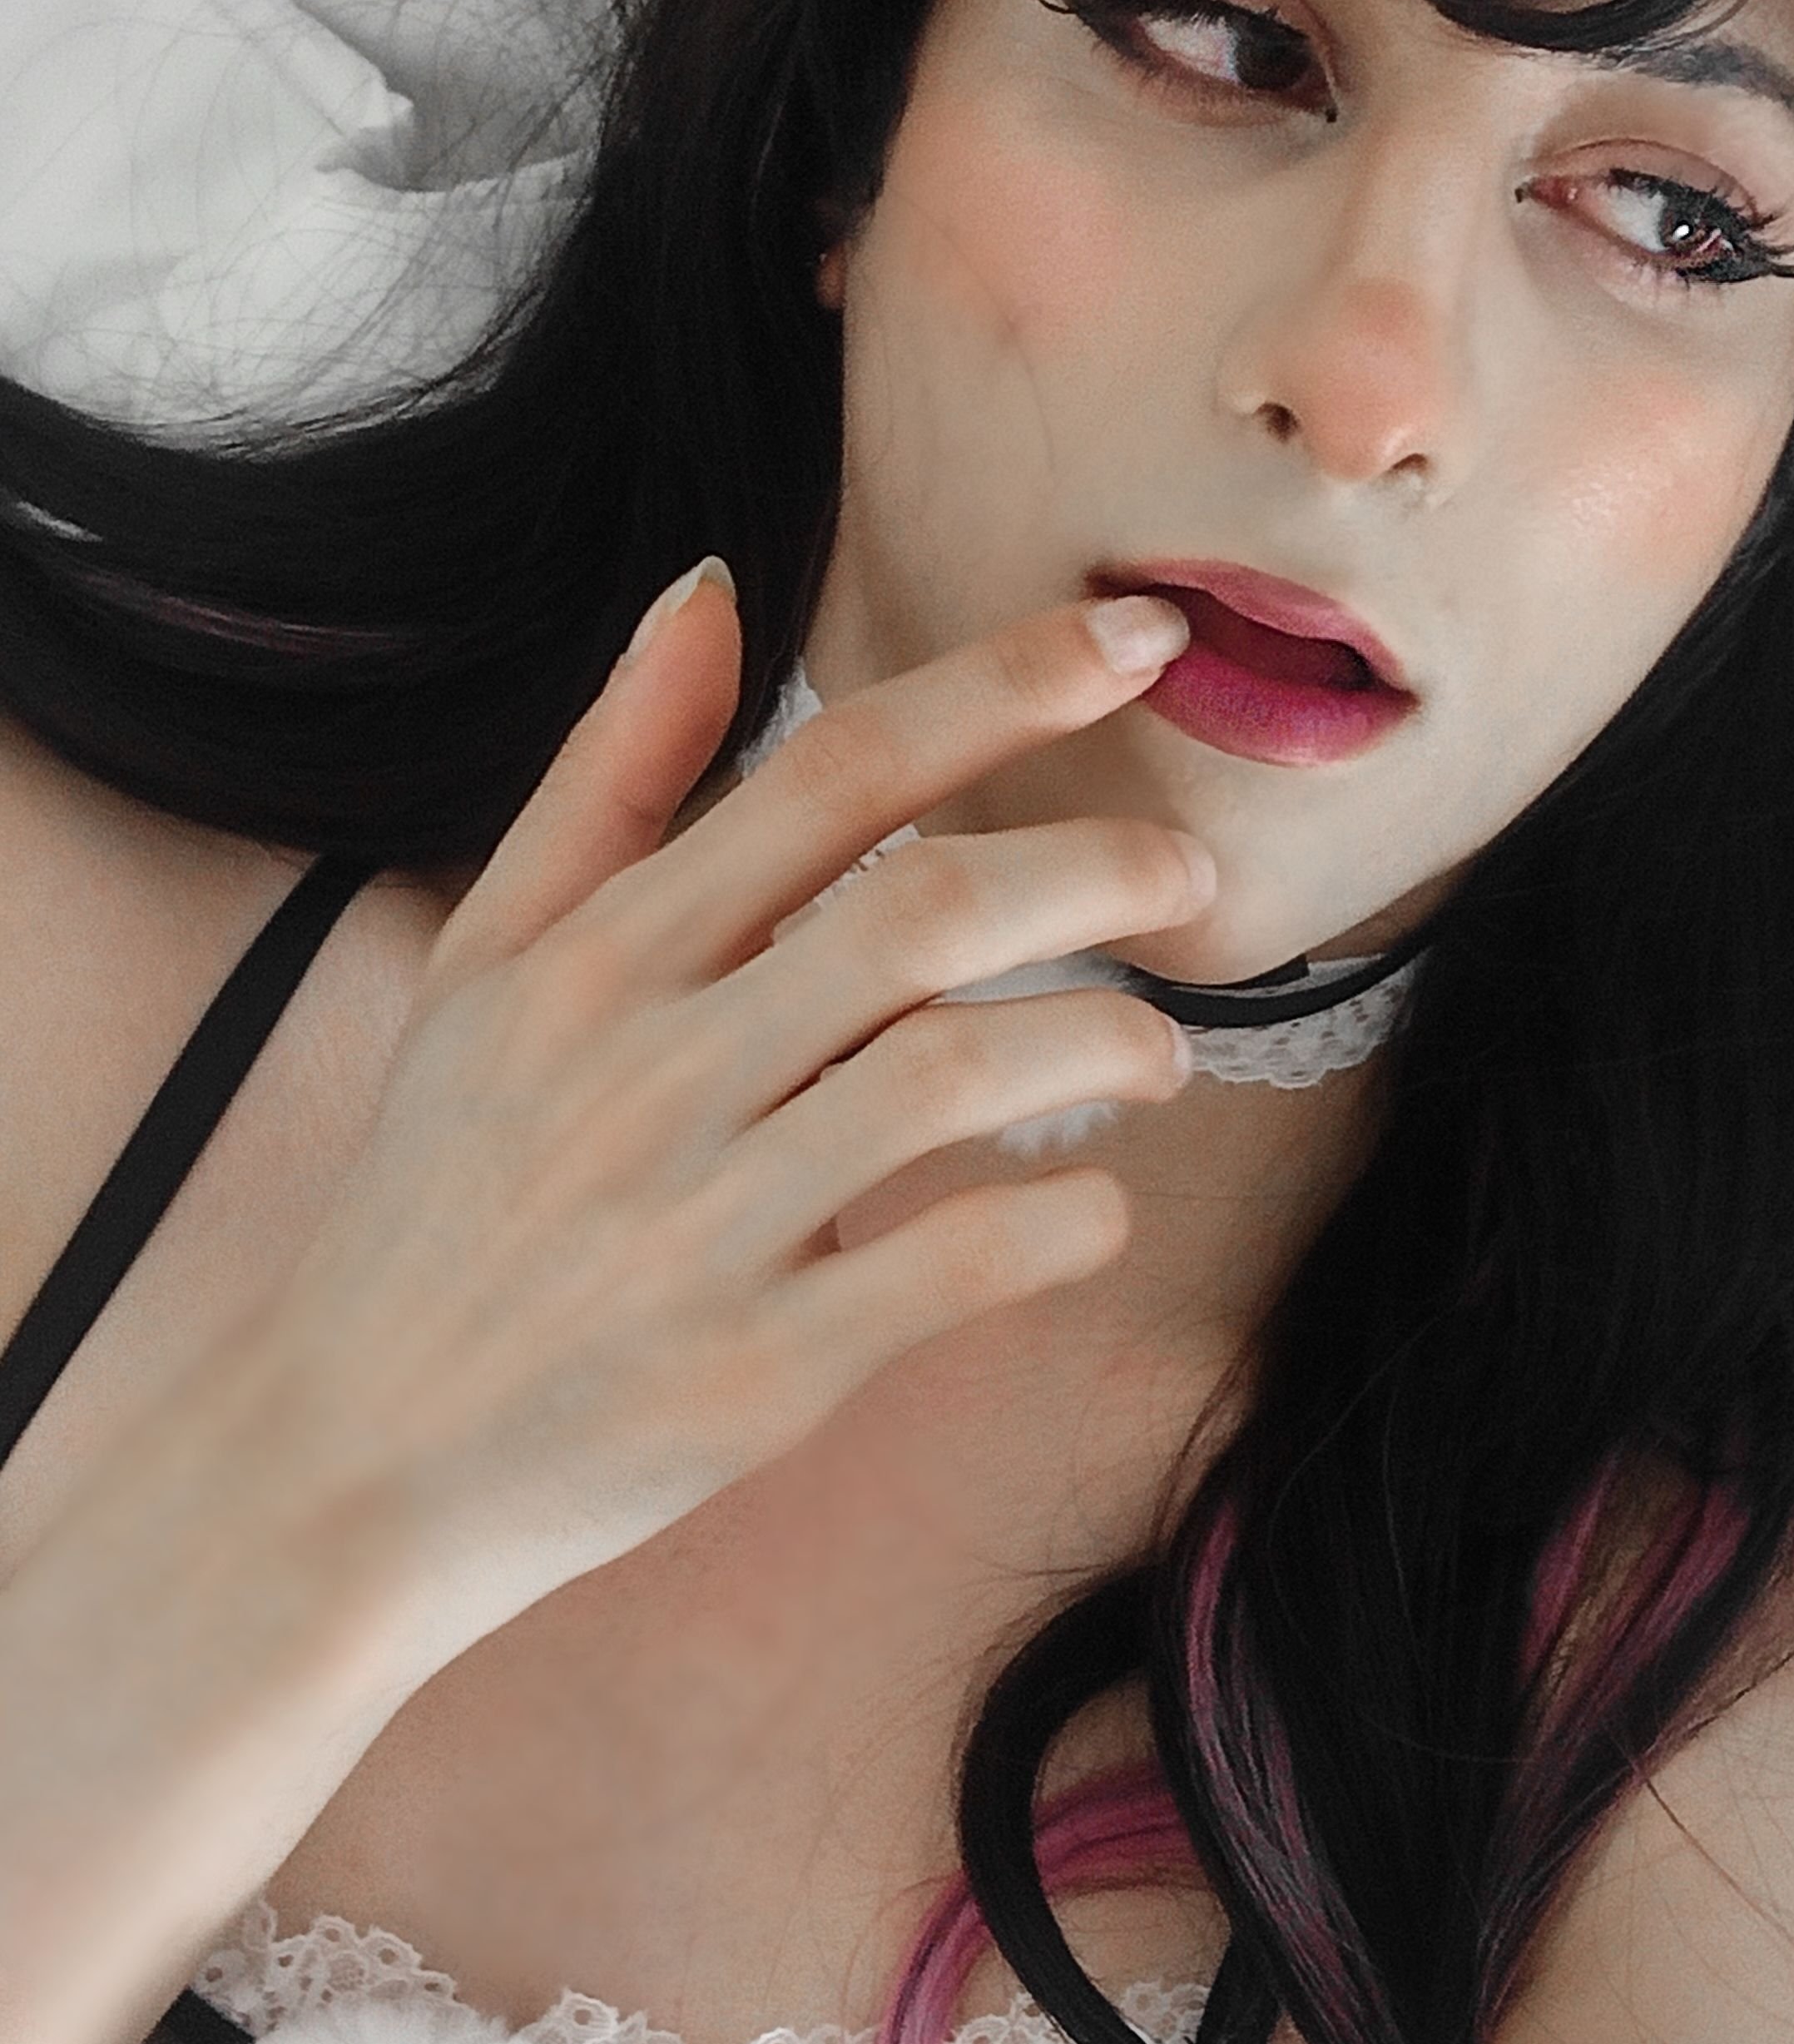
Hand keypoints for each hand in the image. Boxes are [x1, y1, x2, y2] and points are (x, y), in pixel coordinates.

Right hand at [238, 570, 1208, 1669]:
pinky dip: (1062, 1225)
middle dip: (1098, 866)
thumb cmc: (443, 1193)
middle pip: (925, 911)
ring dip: (1104, 1041)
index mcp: (600, 957)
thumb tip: (707, 585)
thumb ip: (612, 775)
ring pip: (957, 1076)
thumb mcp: (490, 964)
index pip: (832, 772)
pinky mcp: (756, 1369)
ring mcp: (705, 1222)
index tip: (1136, 636)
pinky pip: (956, 1266)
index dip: (1003, 686)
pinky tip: (1093, 1209)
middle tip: (1192, 876)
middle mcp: (652, 1070)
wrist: (351, 1458)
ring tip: (1158, 1053)